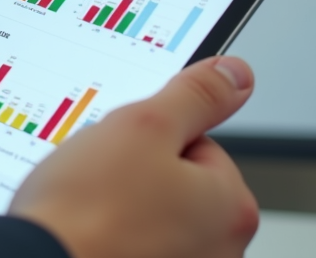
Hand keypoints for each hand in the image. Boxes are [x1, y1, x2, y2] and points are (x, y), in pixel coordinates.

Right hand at [10, 56, 257, 257]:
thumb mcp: (145, 127)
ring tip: (85, 210)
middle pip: (175, 183)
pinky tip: (82, 233)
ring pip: (148, 217)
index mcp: (231, 208)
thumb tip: (234, 75)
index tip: (121, 149)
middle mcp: (220, 251)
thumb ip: (196, 97)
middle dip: (135, 175)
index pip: (196, 143)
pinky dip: (108, 238)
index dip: (149, 137)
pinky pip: (129, 246)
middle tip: (98, 180)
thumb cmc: (86, 213)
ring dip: (118, 209)